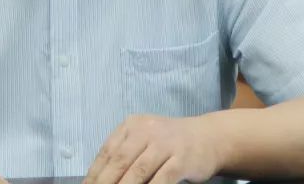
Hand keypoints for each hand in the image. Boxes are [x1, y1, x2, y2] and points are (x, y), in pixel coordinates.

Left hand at [84, 114, 223, 183]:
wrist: (209, 138)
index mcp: (132, 125)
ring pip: (138, 172)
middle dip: (105, 183)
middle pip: (119, 161)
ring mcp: (165, 144)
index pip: (107, 151)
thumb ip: (125, 153)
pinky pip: (161, 179)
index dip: (95, 173)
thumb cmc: (171, 143)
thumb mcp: (145, 139)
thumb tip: (99, 178)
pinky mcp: (181, 159)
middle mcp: (147, 131)